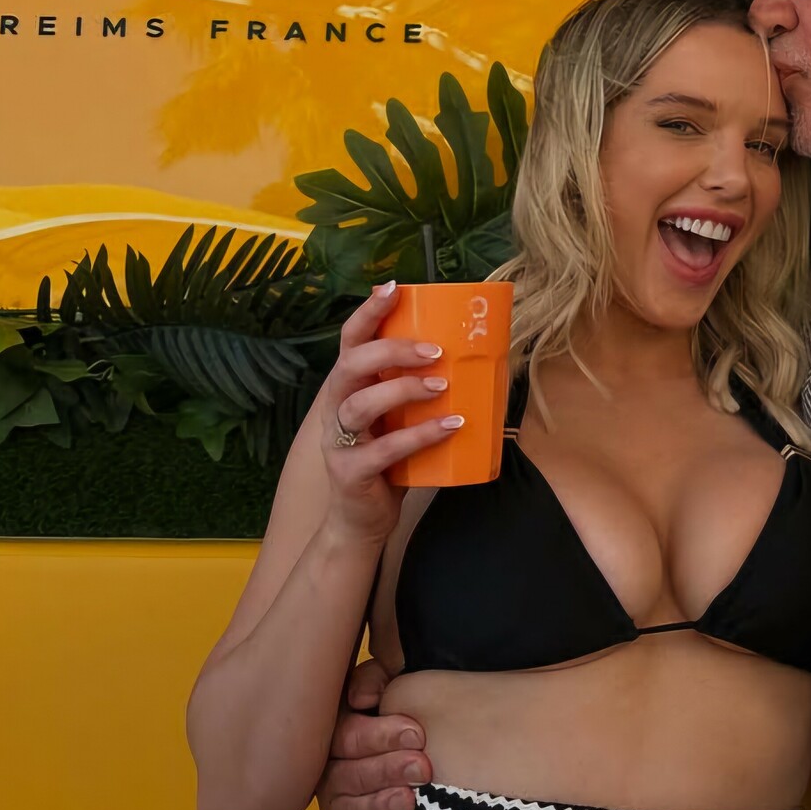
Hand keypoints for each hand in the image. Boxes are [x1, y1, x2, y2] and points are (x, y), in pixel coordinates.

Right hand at [314, 656, 432, 809]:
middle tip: (422, 767)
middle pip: (348, 774)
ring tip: (409, 801)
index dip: (379, 736)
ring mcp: (341, 805)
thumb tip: (362, 698)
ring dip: (377, 806)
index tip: (416, 733)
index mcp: (336, 733)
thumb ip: (374, 680)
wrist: (424, 742)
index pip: (347, 736)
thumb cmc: (401, 709)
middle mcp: (331, 771)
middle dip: (386, 770)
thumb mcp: (388, 685)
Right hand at [320, 282, 461, 547]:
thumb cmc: (387, 463)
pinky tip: (449, 427)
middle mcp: (336, 408)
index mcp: (348, 388)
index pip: (350, 341)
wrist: (362, 521)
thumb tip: (473, 363)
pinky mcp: (350, 473)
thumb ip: (417, 393)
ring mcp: (339, 441)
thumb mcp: (399, 420)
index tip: (393, 288)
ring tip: (441, 386)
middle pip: (351, 365)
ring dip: (402, 389)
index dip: (367, 313)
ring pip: (360, 404)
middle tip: (434, 351)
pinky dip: (419, 436)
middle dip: (391, 350)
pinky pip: (383, 449)